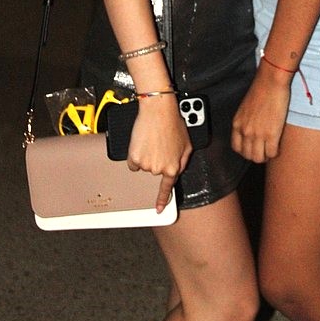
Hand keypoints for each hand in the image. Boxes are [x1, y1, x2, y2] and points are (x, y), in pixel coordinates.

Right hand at [127, 95, 192, 211]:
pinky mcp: (135, 158)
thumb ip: (182, 161)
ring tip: (153, 139)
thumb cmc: (173, 122)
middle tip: (160, 144)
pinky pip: (133, 161)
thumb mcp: (187, 143)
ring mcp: (146, 165)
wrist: (158, 110)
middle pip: (155, 170)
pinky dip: (136, 154)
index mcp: (173, 167)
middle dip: (157, 159)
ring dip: (147, 155)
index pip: (167, 188)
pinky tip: (143, 142)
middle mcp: (160, 169)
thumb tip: (177, 170)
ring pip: (144, 165)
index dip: (163, 200)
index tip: (159, 210)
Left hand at [231, 64, 290, 162]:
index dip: (246, 151)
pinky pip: (272, 153)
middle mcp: (245, 131)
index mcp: (237, 124)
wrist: (270, 82)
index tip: (253, 148)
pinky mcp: (271, 134)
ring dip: (266, 156)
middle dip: (257, 155)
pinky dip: (276, 152)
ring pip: (259, 158)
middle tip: (265, 150)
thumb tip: (251, 131)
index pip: (237, 148)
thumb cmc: (260, 89)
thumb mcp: (245, 108)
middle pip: (248, 156)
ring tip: (272, 149)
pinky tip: (278, 145)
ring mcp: (257, 134)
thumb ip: (245, 122)